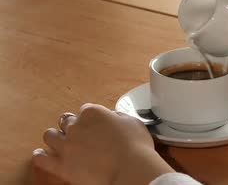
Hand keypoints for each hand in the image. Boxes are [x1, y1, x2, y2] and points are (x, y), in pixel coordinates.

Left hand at [33, 103, 173, 184]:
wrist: (130, 170)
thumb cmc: (135, 147)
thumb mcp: (132, 122)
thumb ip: (118, 117)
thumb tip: (113, 118)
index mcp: (93, 113)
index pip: (86, 109)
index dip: (91, 117)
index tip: (96, 124)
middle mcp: (76, 126)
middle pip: (66, 120)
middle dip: (72, 125)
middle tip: (79, 133)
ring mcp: (66, 145)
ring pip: (50, 135)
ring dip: (55, 136)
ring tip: (61, 141)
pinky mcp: (61, 165)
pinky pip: (41, 159)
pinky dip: (40, 156)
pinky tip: (40, 154)